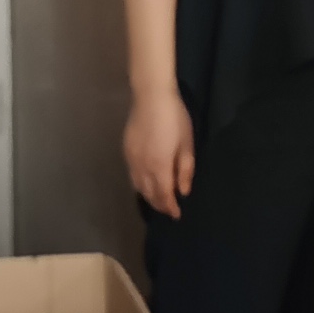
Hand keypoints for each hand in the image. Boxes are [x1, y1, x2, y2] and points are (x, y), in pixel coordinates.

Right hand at [124, 85, 196, 214]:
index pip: (164, 195)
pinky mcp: (126, 151)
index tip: (177, 215)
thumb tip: (183, 192)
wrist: (151, 97)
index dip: (170, 207)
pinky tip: (146, 183)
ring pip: (138, 186)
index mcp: (159, 167)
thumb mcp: (186, 144)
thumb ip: (185, 170)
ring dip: (148, 196)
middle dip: (159, 204)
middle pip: (149, 193)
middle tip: (168, 210)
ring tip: (158, 201)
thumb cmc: (175, 118)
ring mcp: (131, 159)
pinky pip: (132, 176)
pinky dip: (140, 185)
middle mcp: (142, 167)